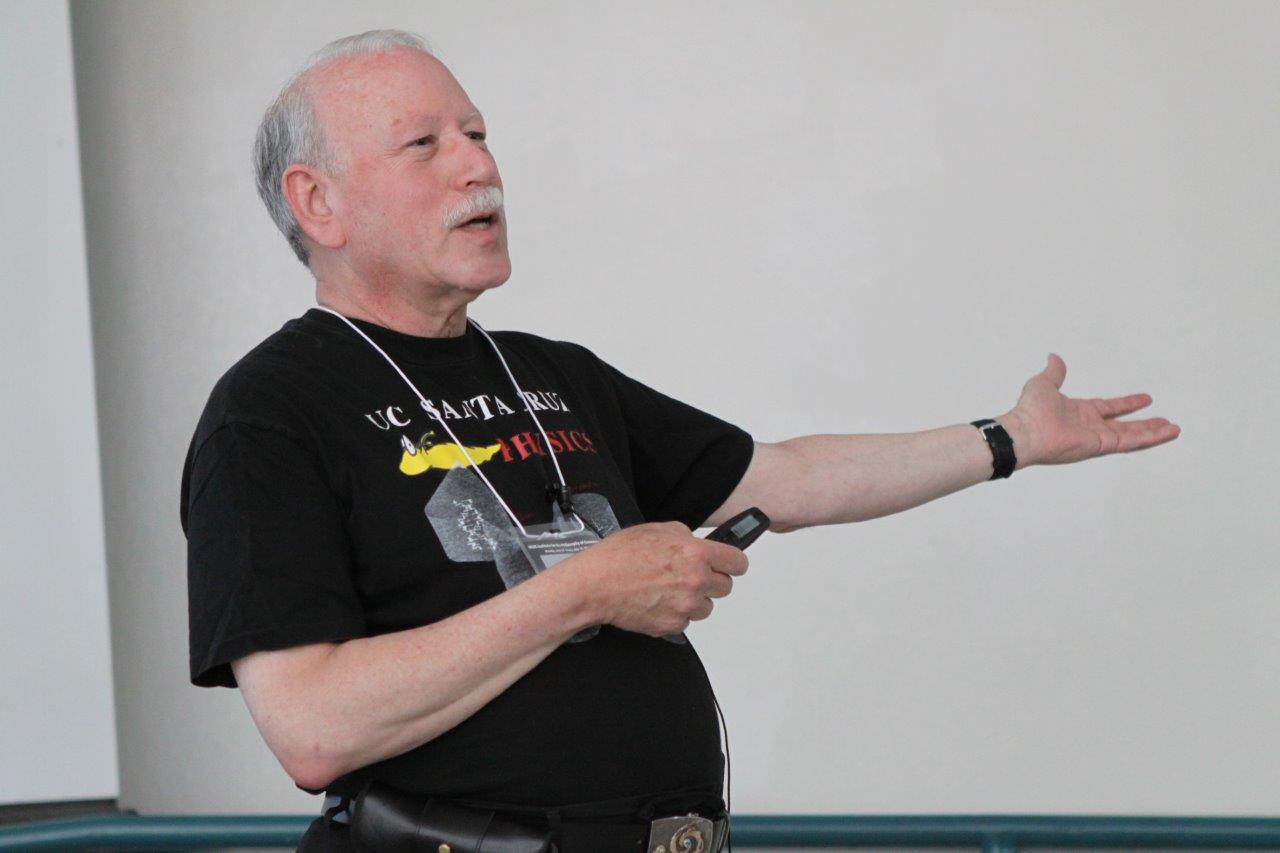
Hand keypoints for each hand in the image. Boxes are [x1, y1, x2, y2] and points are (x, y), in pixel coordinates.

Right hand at [572, 521, 747, 636]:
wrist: (595, 585)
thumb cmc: (619, 556)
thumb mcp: (657, 529)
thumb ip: (685, 536)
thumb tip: (696, 543)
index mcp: (696, 554)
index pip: (738, 563)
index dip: (732, 563)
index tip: (728, 564)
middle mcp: (696, 581)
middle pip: (725, 587)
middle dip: (711, 581)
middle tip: (690, 575)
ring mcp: (685, 606)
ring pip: (706, 607)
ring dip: (694, 600)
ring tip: (668, 589)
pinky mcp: (673, 626)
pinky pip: (686, 621)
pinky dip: (676, 614)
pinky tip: (658, 601)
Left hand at [998, 353, 1180, 467]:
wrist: (1024, 431)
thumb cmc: (1029, 411)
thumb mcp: (1043, 383)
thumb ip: (1054, 372)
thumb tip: (1054, 358)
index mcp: (1079, 412)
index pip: (1109, 408)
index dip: (1126, 404)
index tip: (1144, 399)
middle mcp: (1090, 427)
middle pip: (1125, 425)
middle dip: (1145, 424)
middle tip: (1164, 421)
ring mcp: (1097, 438)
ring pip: (1132, 435)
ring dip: (1153, 432)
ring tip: (1173, 429)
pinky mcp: (1101, 445)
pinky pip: (1130, 441)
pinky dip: (1149, 438)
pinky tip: (1166, 433)